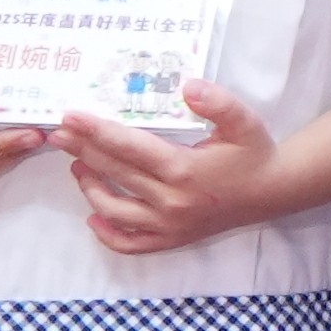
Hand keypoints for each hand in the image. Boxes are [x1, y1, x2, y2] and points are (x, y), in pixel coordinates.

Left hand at [60, 78, 302, 255]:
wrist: (272, 192)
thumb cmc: (254, 153)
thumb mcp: (244, 121)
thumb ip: (219, 102)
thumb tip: (188, 86)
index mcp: (184, 169)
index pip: (127, 147)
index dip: (95, 131)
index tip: (70, 118)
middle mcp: (171, 200)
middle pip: (115, 173)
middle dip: (82, 151)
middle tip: (59, 135)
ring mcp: (169, 224)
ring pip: (114, 209)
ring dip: (90, 187)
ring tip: (78, 167)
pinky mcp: (171, 239)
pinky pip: (130, 243)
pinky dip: (107, 233)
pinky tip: (94, 215)